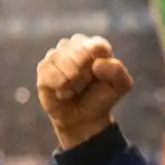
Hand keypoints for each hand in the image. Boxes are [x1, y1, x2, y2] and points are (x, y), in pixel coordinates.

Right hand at [37, 34, 134, 148]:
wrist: (82, 118)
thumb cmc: (102, 97)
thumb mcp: (121, 86)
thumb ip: (117, 71)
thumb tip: (96, 64)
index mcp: (97, 46)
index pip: (98, 45)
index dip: (97, 64)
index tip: (97, 76)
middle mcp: (75, 46)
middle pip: (78, 52)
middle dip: (84, 74)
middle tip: (85, 85)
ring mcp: (57, 54)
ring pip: (61, 59)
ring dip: (71, 81)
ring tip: (75, 89)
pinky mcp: (44, 67)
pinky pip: (49, 71)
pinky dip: (59, 85)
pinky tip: (63, 92)